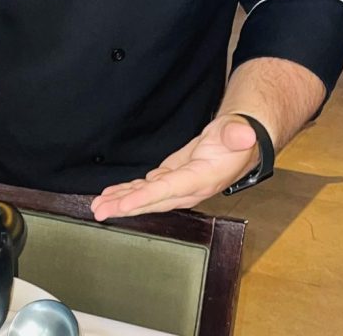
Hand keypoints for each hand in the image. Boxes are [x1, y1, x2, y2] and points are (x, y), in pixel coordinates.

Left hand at [90, 115, 259, 220]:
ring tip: (99, 206)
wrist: (240, 145)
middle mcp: (188, 189)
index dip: (144, 198)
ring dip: (122, 202)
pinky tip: (114, 195)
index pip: (168, 191)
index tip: (122, 204)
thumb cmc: (237, 138)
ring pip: (147, 197)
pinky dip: (130, 193)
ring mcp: (179, 186)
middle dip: (125, 206)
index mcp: (201, 179)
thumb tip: (243, 134)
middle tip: (100, 210)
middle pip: (152, 200)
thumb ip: (237, 134)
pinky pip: (148, 190)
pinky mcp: (172, 180)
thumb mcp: (237, 132)